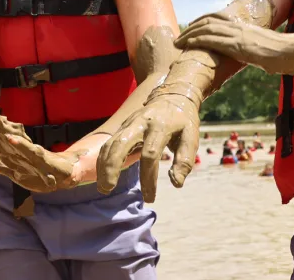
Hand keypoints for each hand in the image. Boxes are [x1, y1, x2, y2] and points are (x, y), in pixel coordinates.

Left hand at [0, 107, 81, 192]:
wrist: (61, 175)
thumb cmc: (36, 171)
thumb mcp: (12, 170)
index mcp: (9, 151)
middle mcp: (18, 147)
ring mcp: (28, 150)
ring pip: (11, 136)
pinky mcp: (40, 157)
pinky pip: (28, 150)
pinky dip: (19, 145)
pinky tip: (10, 139)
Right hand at [96, 57, 213, 201]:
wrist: (171, 96)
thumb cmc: (182, 121)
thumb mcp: (191, 137)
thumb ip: (184, 160)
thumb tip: (176, 183)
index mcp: (160, 126)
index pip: (151, 154)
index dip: (149, 178)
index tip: (150, 197)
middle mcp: (140, 123)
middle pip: (120, 144)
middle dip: (112, 167)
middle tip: (108, 189)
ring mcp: (128, 124)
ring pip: (109, 144)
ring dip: (103, 166)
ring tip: (104, 188)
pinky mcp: (121, 128)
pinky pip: (107, 144)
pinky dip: (102, 160)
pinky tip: (103, 176)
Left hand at [175, 13, 293, 74]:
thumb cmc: (283, 53)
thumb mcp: (263, 48)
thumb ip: (252, 48)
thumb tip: (250, 55)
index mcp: (244, 27)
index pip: (216, 19)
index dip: (200, 22)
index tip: (190, 28)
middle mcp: (239, 27)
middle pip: (208, 22)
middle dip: (191, 29)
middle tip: (179, 37)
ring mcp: (239, 35)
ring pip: (207, 29)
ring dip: (190, 35)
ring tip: (179, 42)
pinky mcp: (240, 46)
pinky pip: (215, 41)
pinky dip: (199, 41)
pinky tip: (190, 45)